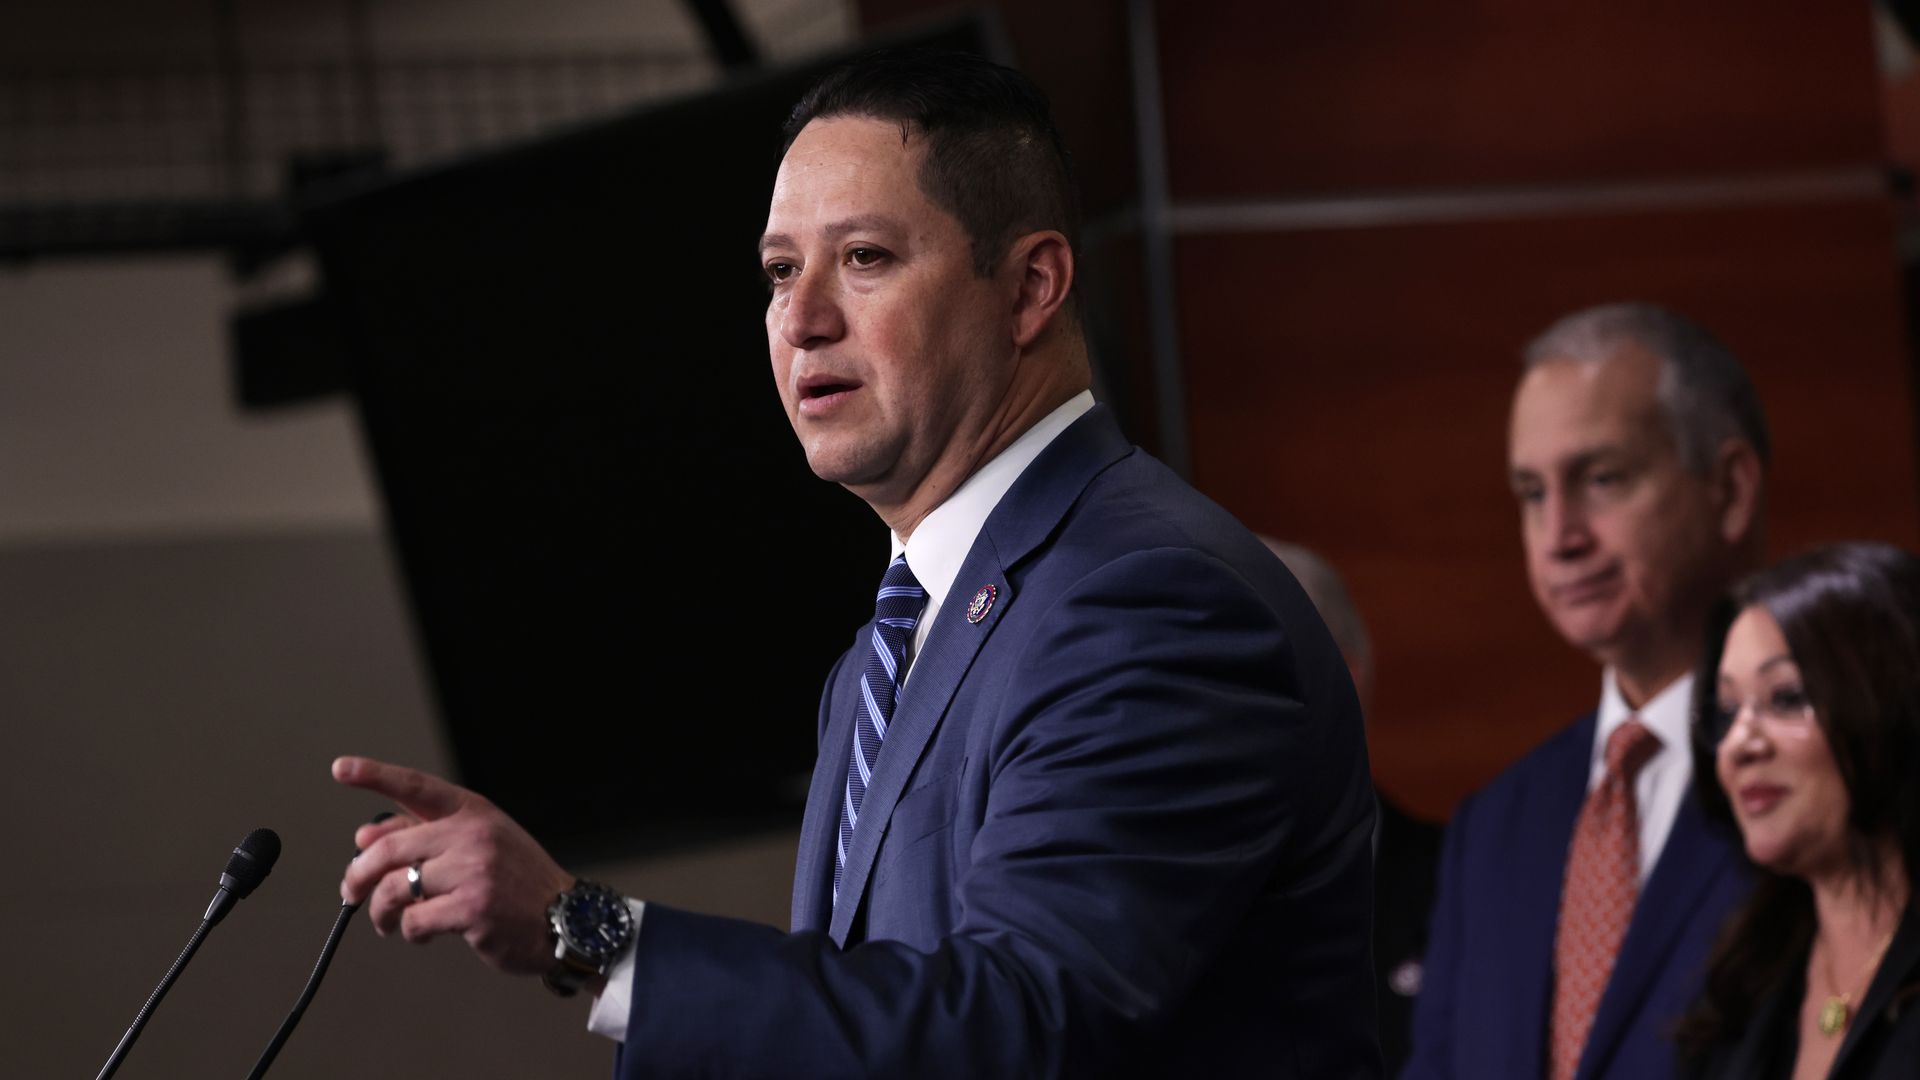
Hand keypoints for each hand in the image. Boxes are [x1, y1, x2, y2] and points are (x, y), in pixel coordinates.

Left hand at [334, 756, 574, 975]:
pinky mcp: (472, 909)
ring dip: (380, 911)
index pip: (416, 787)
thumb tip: (363, 838)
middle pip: (390, 848)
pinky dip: (409, 931)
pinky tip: (422, 933)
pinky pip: (415, 920)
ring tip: (386, 922)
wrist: (565, 920)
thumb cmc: (518, 882)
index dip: (376, 775)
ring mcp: (474, 871)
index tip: (341, 768)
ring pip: (395, 889)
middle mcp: (473, 835)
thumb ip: (425, 836)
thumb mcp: (481, 845)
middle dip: (358, 875)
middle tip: (350, 891)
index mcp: (473, 812)